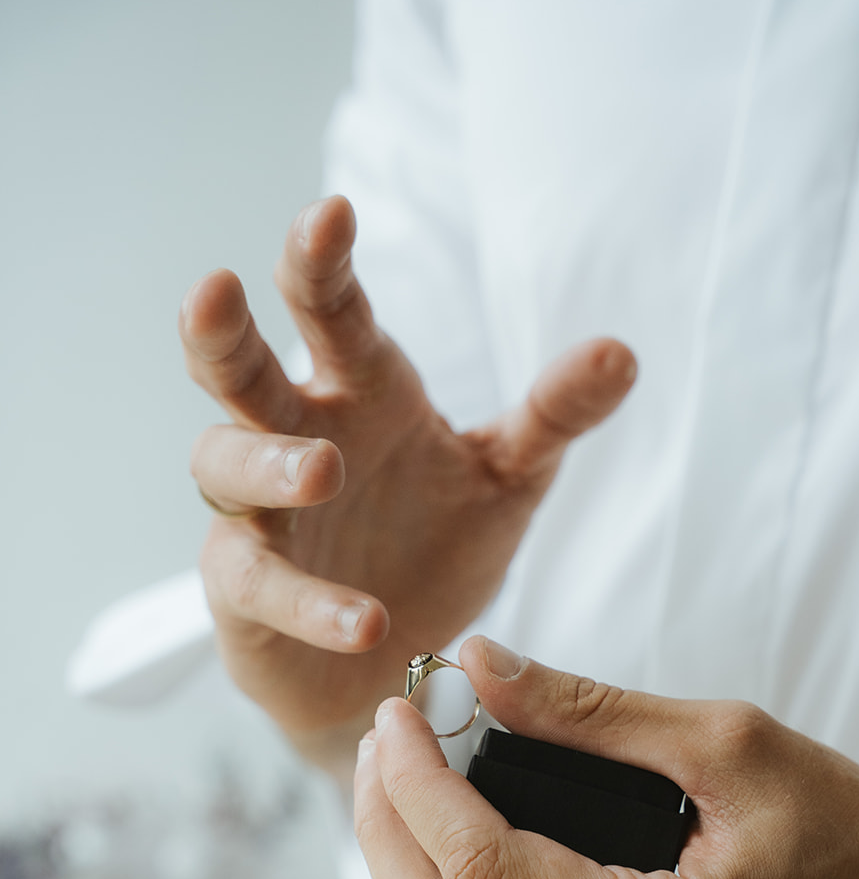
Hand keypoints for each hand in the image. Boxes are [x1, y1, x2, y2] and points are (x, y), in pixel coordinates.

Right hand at [180, 197, 635, 770]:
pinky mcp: (247, 593)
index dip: (319, 260)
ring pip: (224, 467)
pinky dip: (309, 601)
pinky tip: (366, 620)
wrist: (399, 668)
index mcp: (358, 394)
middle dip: (220, 330)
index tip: (330, 211)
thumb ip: (552, 416)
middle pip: (235, 370)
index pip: (329, 311)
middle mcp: (295, 438)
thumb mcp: (507, 477)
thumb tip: (622, 352)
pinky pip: (260, 585)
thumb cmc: (436, 549)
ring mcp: (259, 515)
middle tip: (216, 288)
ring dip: (266, 463)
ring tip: (321, 469)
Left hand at [354, 639, 858, 878]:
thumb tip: (479, 667)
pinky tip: (457, 859)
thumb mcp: (728, 744)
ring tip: (403, 793)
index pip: (482, 867)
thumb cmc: (850, 833)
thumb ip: (590, 710)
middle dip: (387, 835)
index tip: (398, 716)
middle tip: (379, 752)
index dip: (417, 783)